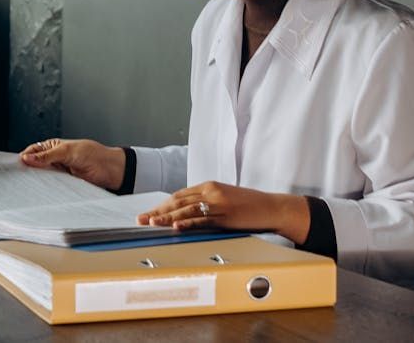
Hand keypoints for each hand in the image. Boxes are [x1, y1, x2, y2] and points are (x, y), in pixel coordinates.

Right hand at [19, 138, 126, 190]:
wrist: (111, 170)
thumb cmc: (93, 154)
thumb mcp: (67, 151)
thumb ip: (47, 156)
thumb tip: (27, 158)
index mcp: (52, 147)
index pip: (32, 152)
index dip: (23, 158)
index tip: (14, 166)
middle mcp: (53, 160)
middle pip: (35, 166)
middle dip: (27, 171)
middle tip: (18, 179)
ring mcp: (58, 173)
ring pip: (42, 177)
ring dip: (37, 181)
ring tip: (27, 187)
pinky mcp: (64, 185)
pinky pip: (51, 187)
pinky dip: (46, 189)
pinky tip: (41, 192)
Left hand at [138, 181, 310, 243]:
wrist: (272, 207)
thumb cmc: (249, 205)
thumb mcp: (224, 199)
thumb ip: (206, 203)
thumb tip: (186, 214)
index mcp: (208, 186)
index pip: (179, 196)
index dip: (162, 205)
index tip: (148, 214)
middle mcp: (210, 191)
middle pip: (178, 201)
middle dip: (158, 211)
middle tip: (140, 220)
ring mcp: (218, 203)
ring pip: (186, 210)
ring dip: (167, 217)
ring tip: (151, 223)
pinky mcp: (226, 215)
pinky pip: (203, 220)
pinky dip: (188, 223)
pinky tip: (175, 227)